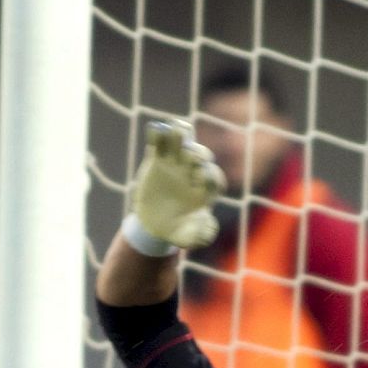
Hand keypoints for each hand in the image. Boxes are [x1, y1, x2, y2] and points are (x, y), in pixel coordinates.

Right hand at [131, 118, 224, 248]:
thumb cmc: (177, 231)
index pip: (213, 178)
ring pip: (181, 144)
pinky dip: (157, 135)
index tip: (202, 177)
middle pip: (200, 157)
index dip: (209, 176)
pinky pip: (158, 144)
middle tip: (192, 155)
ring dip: (181, 135)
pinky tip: (155, 129)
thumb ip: (201, 235)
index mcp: (205, 190)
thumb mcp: (188, 238)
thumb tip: (207, 221)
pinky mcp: (157, 160)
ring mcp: (176, 164)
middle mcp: (193, 173)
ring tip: (176, 129)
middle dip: (198, 154)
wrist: (154, 225)